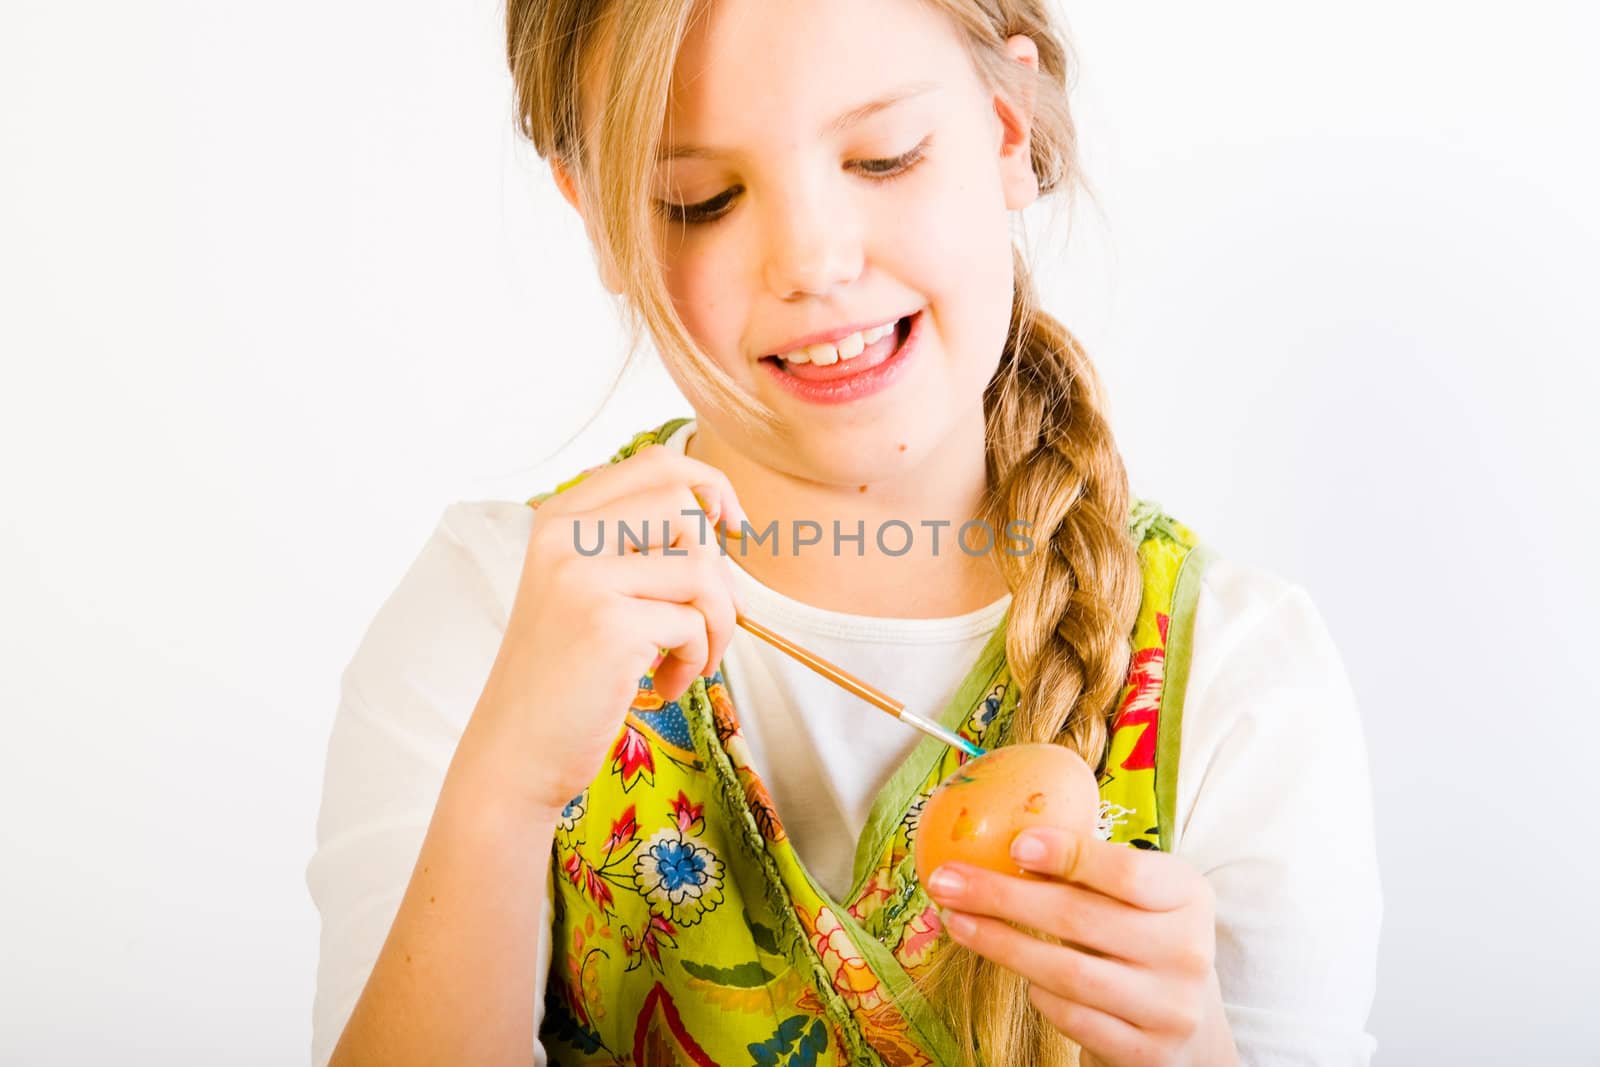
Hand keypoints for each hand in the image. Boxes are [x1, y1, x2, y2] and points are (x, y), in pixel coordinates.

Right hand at [464, 443, 747, 816]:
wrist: (515, 752)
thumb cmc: (564, 676)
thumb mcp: (585, 591)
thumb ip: (632, 546)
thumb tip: (720, 518)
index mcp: (558, 518)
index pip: (655, 464)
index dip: (710, 486)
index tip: (732, 531)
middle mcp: (564, 537)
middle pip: (684, 506)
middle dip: (718, 566)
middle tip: (709, 619)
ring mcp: (583, 578)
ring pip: (701, 567)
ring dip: (716, 622)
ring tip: (691, 658)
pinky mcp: (608, 625)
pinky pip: (694, 623)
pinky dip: (696, 660)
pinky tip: (663, 684)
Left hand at [924, 826, 1237, 1066]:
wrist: (1187, 1020)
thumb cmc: (1143, 936)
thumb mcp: (1135, 895)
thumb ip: (1088, 869)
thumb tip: (1006, 842)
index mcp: (1187, 894)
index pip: (1127, 872)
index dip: (1069, 855)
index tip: (1014, 845)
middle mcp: (1187, 950)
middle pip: (1080, 918)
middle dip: (1003, 897)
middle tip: (948, 881)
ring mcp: (1169, 1007)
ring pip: (1068, 973)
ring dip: (1001, 944)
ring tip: (957, 923)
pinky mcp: (1146, 1052)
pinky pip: (1073, 1018)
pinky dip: (1038, 994)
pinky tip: (1019, 974)